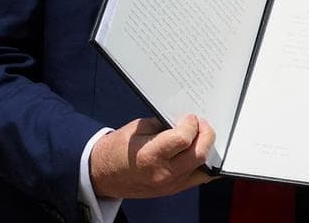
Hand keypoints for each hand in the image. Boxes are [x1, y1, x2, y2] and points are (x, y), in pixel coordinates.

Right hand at [89, 115, 215, 198]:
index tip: (190, 117)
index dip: (191, 123)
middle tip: (200, 124)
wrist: (102, 175)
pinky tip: (199, 152)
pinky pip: (198, 178)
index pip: (183, 138)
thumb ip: (163, 124)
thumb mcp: (137, 128)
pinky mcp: (172, 190)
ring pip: (202, 167)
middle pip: (199, 154)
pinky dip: (202, 164)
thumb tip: (183, 120)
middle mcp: (162, 172)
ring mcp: (169, 185)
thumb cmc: (117, 150)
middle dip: (205, 134)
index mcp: (150, 154)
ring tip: (199, 138)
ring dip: (205, 149)